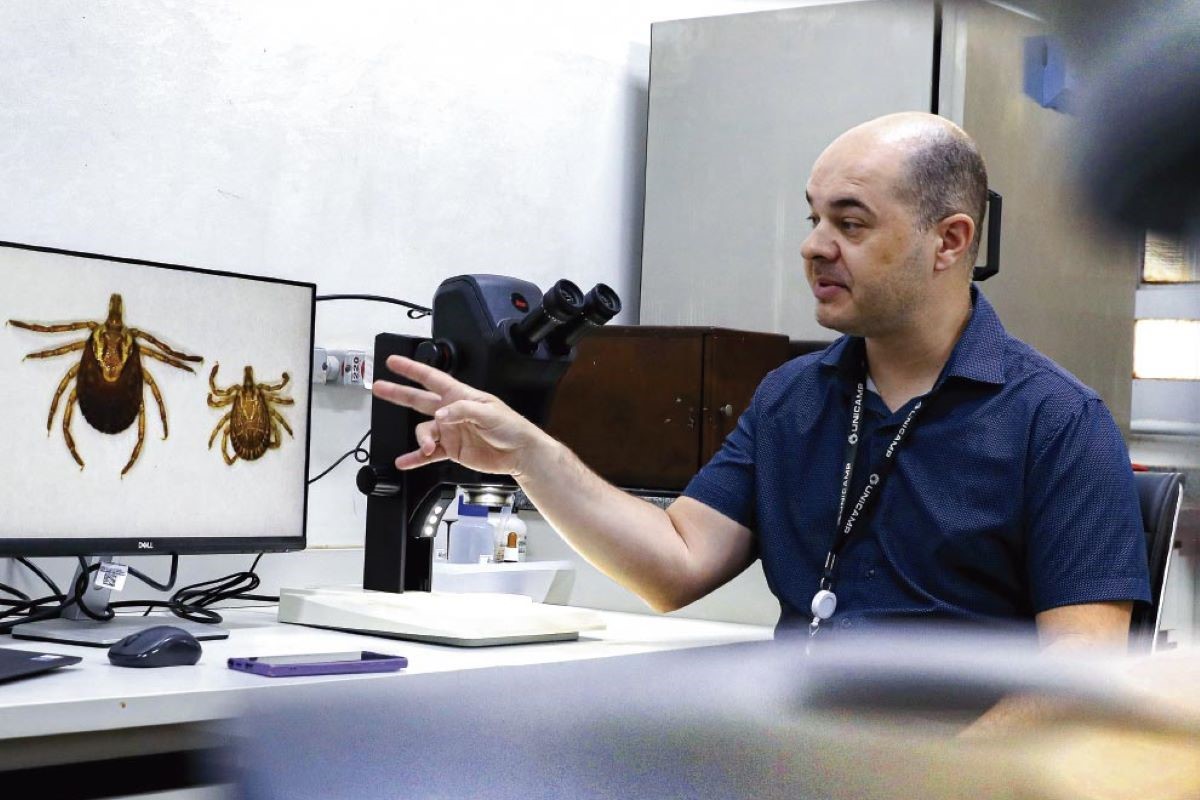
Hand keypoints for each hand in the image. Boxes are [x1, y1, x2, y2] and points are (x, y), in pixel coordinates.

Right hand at [371, 355, 547, 475]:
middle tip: (379, 387)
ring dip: (421, 441)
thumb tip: (440, 415)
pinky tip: (404, 462)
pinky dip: (415, 458)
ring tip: (427, 448)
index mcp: (460, 396)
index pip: (432, 378)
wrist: (519, 453)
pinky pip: (428, 454)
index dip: (412, 369)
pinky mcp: (451, 450)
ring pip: (424, 432)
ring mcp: (449, 431)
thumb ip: (463, 411)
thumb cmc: (510, 427)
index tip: (394, 362)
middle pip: (418, 399)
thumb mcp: (489, 412)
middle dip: (399, 393)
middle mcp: (451, 412)